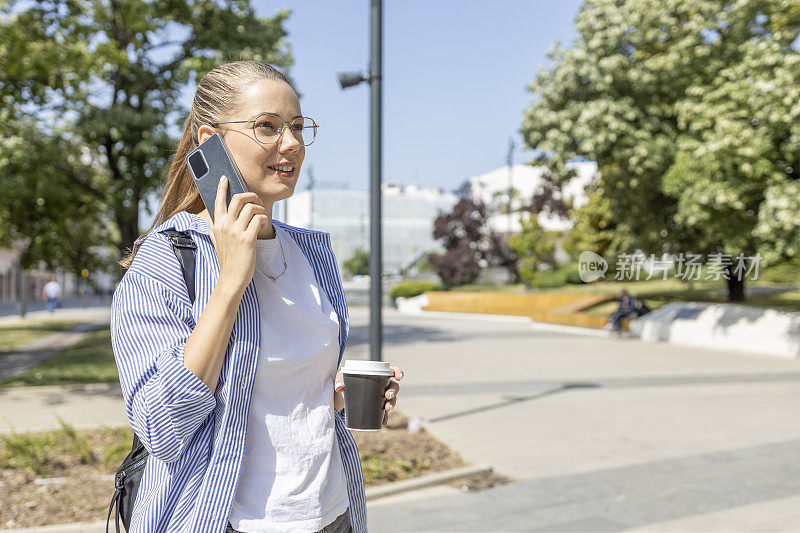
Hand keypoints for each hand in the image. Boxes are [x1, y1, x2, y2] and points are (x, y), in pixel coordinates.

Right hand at [209, 176, 268, 294]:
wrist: (231, 277)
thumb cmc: (227, 260)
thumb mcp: (216, 242)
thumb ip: (215, 230)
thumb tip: (212, 221)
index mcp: (217, 225)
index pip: (219, 201)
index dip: (222, 188)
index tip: (225, 178)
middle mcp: (225, 225)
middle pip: (238, 198)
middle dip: (251, 196)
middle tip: (256, 201)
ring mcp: (236, 231)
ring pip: (251, 207)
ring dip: (260, 209)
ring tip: (261, 217)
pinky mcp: (248, 238)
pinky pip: (259, 219)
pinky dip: (263, 219)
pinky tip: (263, 225)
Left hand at [334, 365, 403, 425]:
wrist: (341, 397)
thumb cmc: (344, 383)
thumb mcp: (341, 379)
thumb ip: (340, 380)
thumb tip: (340, 387)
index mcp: (376, 374)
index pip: (391, 371)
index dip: (398, 372)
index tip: (398, 377)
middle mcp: (381, 385)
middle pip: (394, 387)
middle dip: (394, 391)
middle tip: (387, 396)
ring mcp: (380, 397)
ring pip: (391, 400)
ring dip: (392, 404)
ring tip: (387, 408)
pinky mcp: (376, 408)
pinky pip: (383, 413)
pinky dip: (384, 417)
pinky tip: (383, 422)